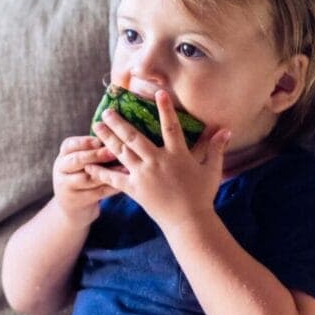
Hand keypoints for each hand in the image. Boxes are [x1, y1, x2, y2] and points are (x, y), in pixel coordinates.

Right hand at [52, 135, 118, 225]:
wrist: (72, 205)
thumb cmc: (83, 174)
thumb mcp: (82, 160)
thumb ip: (93, 148)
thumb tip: (116, 131)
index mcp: (64, 155)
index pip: (70, 145)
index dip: (85, 142)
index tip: (101, 139)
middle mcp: (61, 169)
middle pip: (76, 160)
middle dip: (95, 155)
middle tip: (113, 152)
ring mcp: (66, 186)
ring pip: (87, 178)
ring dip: (106, 173)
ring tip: (125, 169)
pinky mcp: (76, 201)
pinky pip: (96, 193)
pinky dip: (111, 187)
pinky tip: (124, 184)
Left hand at [84, 90, 230, 231]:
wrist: (189, 221)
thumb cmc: (202, 195)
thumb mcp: (212, 170)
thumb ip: (215, 148)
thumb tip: (226, 129)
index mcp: (177, 155)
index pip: (171, 127)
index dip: (165, 109)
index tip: (158, 93)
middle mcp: (157, 162)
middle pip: (134, 137)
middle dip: (119, 122)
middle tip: (107, 110)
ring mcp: (144, 175)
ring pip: (121, 152)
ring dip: (107, 138)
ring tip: (96, 126)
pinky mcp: (135, 189)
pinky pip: (114, 178)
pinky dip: (101, 172)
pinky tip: (88, 164)